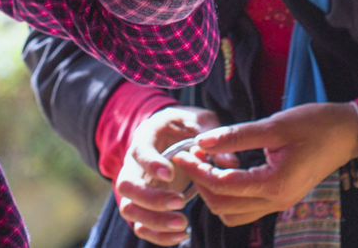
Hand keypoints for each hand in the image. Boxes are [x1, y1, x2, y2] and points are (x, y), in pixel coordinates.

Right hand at [116, 105, 220, 245]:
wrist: (169, 132)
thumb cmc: (185, 125)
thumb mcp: (199, 121)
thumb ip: (212, 135)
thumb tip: (230, 163)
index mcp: (146, 138)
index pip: (139, 152)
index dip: (151, 164)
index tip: (170, 173)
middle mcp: (134, 165)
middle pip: (127, 186)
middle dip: (152, 199)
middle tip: (181, 202)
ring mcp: (135, 188)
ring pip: (129, 209)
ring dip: (154, 221)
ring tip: (183, 224)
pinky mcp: (142, 206)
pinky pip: (140, 225)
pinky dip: (157, 235)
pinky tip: (182, 235)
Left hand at [172, 102, 357, 226]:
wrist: (348, 133)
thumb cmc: (316, 124)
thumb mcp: (275, 125)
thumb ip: (237, 136)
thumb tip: (203, 142)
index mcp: (275, 185)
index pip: (224, 185)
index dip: (198, 170)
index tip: (183, 152)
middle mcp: (276, 202)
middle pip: (223, 206)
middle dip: (202, 183)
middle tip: (191, 156)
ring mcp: (279, 204)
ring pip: (232, 214)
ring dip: (214, 193)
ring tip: (207, 164)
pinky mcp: (281, 198)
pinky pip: (246, 208)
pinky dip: (229, 195)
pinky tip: (226, 171)